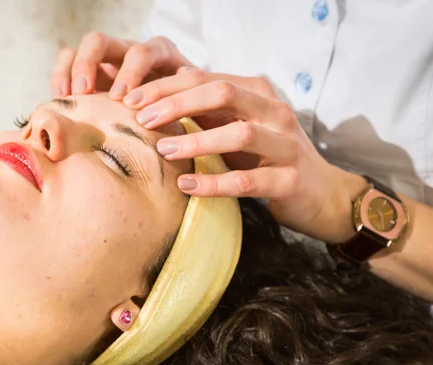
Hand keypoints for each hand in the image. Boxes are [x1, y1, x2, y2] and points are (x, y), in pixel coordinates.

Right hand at [49, 32, 192, 98]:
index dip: (130, 73)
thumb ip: (185, 89)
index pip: (141, 52)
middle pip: (101, 41)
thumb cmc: (183, 107)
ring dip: (71, 70)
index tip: (121, 100)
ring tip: (66, 98)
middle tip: (84, 93)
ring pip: (82, 48)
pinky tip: (62, 101)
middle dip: (89, 65)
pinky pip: (68, 60)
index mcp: (158, 53)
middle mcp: (130, 50)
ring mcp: (108, 59)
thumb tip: (185, 76)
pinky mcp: (91, 71)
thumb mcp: (189, 98)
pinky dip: (60, 77)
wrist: (171, 114)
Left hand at [122, 68, 366, 242]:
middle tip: (141, 120)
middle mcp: (275, 112)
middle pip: (222, 95)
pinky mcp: (290, 180)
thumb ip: (210, 107)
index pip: (207, 79)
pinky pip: (248, 181)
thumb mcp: (239, 126)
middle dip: (177, 104)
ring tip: (162, 150)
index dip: (166, 88)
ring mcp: (286, 145)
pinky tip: (187, 186)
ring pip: (239, 133)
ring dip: (196, 141)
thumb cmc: (270, 158)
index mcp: (259, 94)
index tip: (131, 100)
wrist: (322, 194)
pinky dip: (215, 182)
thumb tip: (172, 80)